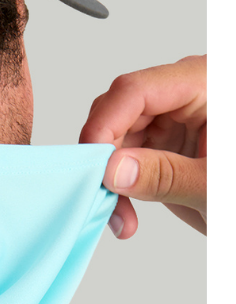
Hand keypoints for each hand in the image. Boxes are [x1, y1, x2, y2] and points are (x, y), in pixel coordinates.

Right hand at [79, 55, 206, 239]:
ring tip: (120, 218)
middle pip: (119, 112)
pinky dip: (117, 191)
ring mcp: (173, 121)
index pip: (138, 90)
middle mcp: (186, 96)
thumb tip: (113, 169)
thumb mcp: (212, 188)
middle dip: (104, 159)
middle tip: (101, 197)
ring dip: (108, 182)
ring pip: (115, 140)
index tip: (91, 165)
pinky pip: (123, 161)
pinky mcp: (164, 147)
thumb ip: (164, 176)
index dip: (105, 125)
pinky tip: (125, 216)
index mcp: (207, 85)